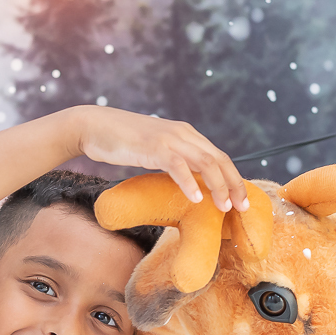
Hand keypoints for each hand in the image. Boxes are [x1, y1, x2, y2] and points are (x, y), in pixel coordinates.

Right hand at [71, 105, 248, 211]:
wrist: (93, 126)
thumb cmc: (121, 142)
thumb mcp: (155, 150)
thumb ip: (173, 160)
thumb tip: (187, 183)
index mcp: (186, 134)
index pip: (219, 156)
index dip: (233, 178)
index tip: (241, 200)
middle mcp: (183, 133)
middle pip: (220, 159)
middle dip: (234, 184)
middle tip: (242, 208)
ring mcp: (168, 139)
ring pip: (205, 162)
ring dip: (218, 186)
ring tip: (224, 207)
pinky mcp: (153, 147)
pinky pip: (178, 166)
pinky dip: (190, 183)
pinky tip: (196, 199)